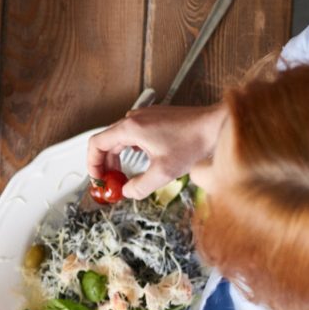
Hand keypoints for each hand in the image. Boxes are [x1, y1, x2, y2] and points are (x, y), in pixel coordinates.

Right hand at [85, 102, 227, 200]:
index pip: (96, 144)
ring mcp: (145, 116)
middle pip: (107, 142)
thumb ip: (140, 187)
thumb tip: (127, 193)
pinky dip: (131, 150)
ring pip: (120, 138)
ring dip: (119, 158)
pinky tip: (142, 161)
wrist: (217, 125)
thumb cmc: (194, 142)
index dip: (92, 164)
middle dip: (106, 165)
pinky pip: (133, 134)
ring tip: (125, 175)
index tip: (98, 178)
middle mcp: (134, 119)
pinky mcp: (155, 118)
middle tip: (111, 182)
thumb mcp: (164, 173)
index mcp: (130, 128)